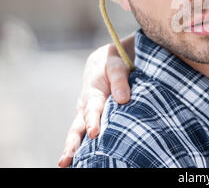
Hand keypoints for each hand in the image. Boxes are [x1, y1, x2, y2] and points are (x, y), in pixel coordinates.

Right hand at [58, 36, 133, 167]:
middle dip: (72, 143)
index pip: (93, 109)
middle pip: (77, 127)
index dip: (93, 121)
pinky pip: (82, 134)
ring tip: (65, 164)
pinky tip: (80, 161)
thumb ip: (120, 80)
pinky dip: (80, 147)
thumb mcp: (117, 67)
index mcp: (92, 93)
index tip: (94, 133)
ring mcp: (84, 114)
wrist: (103, 63)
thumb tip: (123, 100)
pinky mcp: (88, 120)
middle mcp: (85, 106)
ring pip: (76, 133)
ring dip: (71, 149)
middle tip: (67, 158)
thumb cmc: (113, 65)